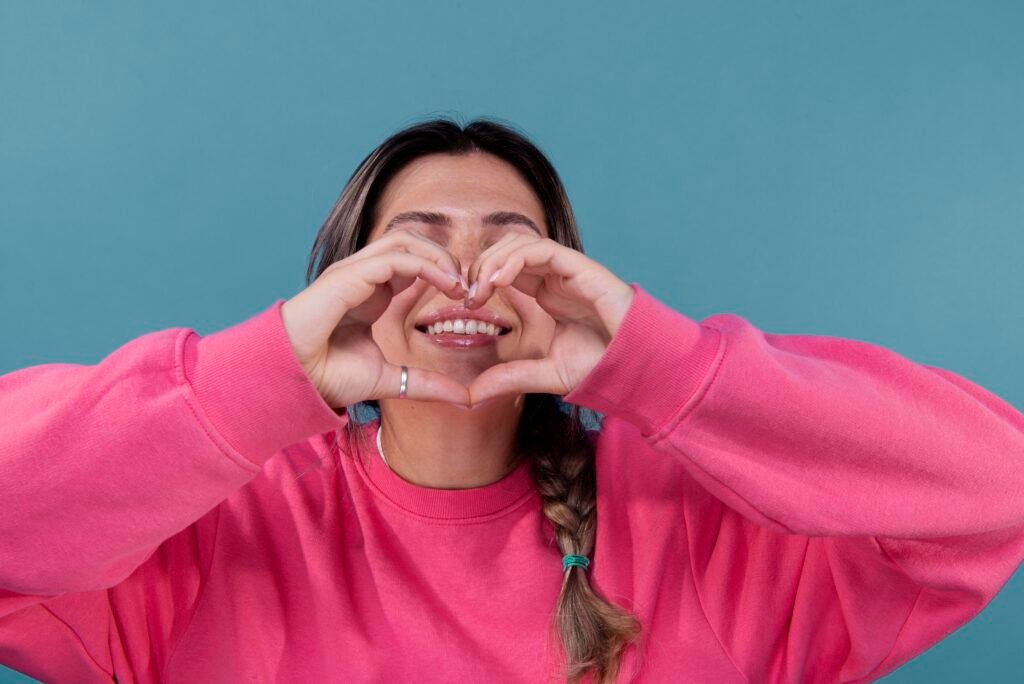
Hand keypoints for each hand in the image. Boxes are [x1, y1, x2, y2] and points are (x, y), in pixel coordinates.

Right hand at [280, 232, 472, 407]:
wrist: (293, 382)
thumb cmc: (328, 378)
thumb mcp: (392, 381)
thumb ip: (426, 384)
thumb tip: (465, 398)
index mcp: (371, 292)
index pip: (412, 262)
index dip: (443, 272)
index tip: (467, 297)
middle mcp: (362, 276)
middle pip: (411, 242)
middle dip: (445, 258)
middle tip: (468, 287)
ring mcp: (353, 272)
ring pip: (404, 241)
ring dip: (438, 257)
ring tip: (459, 284)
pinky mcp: (348, 276)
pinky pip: (395, 258)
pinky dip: (426, 265)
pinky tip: (445, 284)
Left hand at [462, 234, 633, 405]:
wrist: (637, 367)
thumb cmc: (600, 366)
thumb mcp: (544, 374)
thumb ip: (509, 378)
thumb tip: (470, 396)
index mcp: (546, 292)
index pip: (505, 268)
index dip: (482, 278)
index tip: (467, 304)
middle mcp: (555, 276)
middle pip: (508, 249)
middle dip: (482, 266)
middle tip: (469, 296)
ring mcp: (568, 270)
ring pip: (521, 243)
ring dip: (494, 259)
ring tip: (480, 288)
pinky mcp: (581, 267)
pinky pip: (542, 249)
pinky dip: (515, 258)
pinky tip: (499, 280)